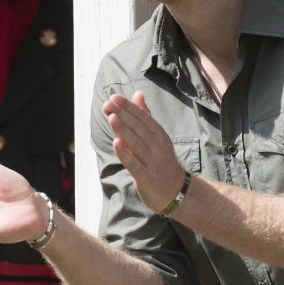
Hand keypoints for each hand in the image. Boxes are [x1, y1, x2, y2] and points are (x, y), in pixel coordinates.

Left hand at [103, 92, 185, 213]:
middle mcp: (158, 146)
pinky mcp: (146, 177)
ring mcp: (153, 162)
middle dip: (123, 115)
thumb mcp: (157, 137)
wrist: (176, 191)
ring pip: (136, 143)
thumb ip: (146, 116)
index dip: (129, 107)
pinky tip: (116, 143)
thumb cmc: (162, 161)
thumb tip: (137, 94)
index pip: (143, 117)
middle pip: (139, 128)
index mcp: (160, 135)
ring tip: (111, 117)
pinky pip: (134, 163)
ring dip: (123, 130)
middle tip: (108, 104)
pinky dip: (125, 154)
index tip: (114, 97)